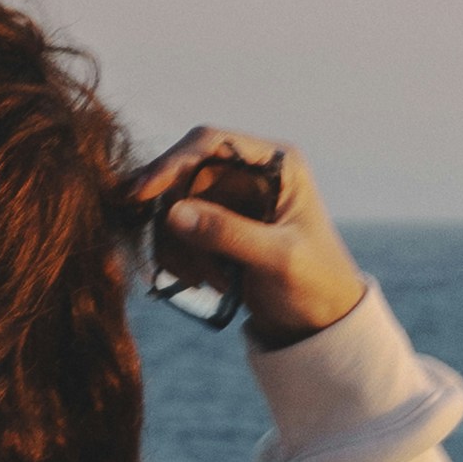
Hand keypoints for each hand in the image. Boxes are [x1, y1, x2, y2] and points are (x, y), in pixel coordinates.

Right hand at [125, 127, 372, 351]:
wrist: (320, 318)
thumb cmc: (316, 283)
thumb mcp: (278, 258)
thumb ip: (229, 234)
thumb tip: (173, 212)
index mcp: (276, 163)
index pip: (209, 143)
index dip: (171, 163)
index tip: (141, 193)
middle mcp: (249, 172)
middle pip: (182, 175)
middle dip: (175, 220)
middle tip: (182, 261)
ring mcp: (230, 198)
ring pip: (174, 206)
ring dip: (179, 246)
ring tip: (207, 280)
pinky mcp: (215, 225)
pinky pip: (176, 231)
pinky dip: (179, 256)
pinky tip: (202, 281)